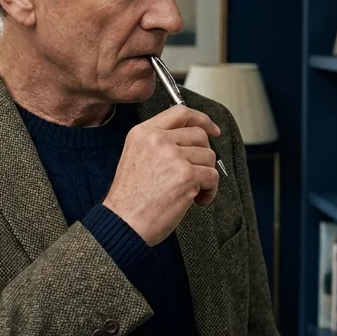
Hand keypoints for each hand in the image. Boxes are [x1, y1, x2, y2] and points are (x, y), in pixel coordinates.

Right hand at [102, 105, 222, 246]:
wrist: (124, 223)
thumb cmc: (129, 199)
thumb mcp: (136, 157)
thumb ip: (158, 144)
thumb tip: (191, 141)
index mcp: (143, 133)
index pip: (180, 112)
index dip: (201, 119)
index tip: (212, 129)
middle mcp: (157, 140)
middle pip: (199, 135)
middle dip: (203, 156)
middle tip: (196, 174)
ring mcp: (173, 156)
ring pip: (209, 157)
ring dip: (206, 176)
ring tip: (192, 191)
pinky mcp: (186, 175)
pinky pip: (213, 177)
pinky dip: (210, 191)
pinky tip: (196, 200)